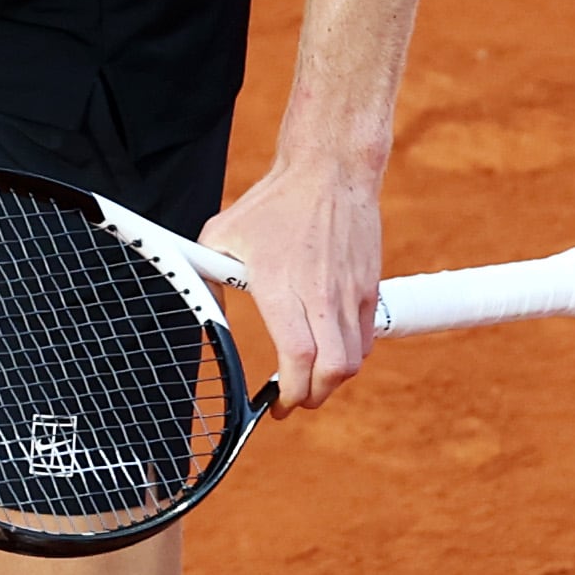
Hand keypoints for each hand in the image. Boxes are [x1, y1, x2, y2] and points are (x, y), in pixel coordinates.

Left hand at [201, 151, 381, 411]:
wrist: (331, 170)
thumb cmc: (272, 203)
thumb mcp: (221, 237)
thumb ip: (209, 281)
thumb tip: (204, 318)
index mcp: (283, 285)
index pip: (298, 356)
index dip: (289, 392)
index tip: (275, 404)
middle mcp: (322, 294)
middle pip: (333, 370)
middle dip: (312, 398)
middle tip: (293, 400)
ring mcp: (351, 291)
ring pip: (354, 360)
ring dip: (331, 380)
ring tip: (309, 379)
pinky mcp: (369, 286)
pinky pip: (366, 338)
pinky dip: (350, 355)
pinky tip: (329, 350)